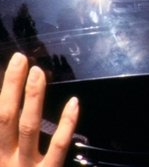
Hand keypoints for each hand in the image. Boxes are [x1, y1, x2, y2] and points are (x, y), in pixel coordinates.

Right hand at [0, 52, 78, 166]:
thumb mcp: (3, 157)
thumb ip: (4, 135)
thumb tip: (7, 115)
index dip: (1, 92)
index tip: (10, 66)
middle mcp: (2, 160)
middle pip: (3, 118)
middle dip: (9, 87)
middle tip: (20, 58)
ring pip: (28, 128)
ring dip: (32, 98)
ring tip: (38, 72)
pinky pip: (58, 147)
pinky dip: (66, 124)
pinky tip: (74, 102)